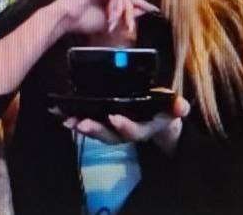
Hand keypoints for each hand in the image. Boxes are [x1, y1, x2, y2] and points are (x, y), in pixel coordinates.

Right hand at [49, 0, 158, 35]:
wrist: (67, 19)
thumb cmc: (84, 21)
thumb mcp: (110, 20)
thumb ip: (124, 15)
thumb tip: (142, 11)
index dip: (141, 4)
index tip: (154, 10)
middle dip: (129, 14)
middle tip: (129, 27)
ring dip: (119, 12)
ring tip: (112, 23)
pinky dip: (114, 3)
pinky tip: (109, 13)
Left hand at [51, 96, 190, 155]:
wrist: (158, 120)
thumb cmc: (163, 110)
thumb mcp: (173, 108)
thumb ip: (176, 106)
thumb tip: (182, 107)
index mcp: (143, 128)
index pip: (133, 131)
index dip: (124, 126)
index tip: (114, 117)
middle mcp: (125, 133)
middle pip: (109, 136)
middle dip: (95, 130)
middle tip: (80, 123)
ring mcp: (113, 130)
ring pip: (96, 132)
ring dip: (81, 126)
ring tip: (67, 120)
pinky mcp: (103, 123)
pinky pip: (88, 122)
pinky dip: (74, 118)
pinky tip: (60, 112)